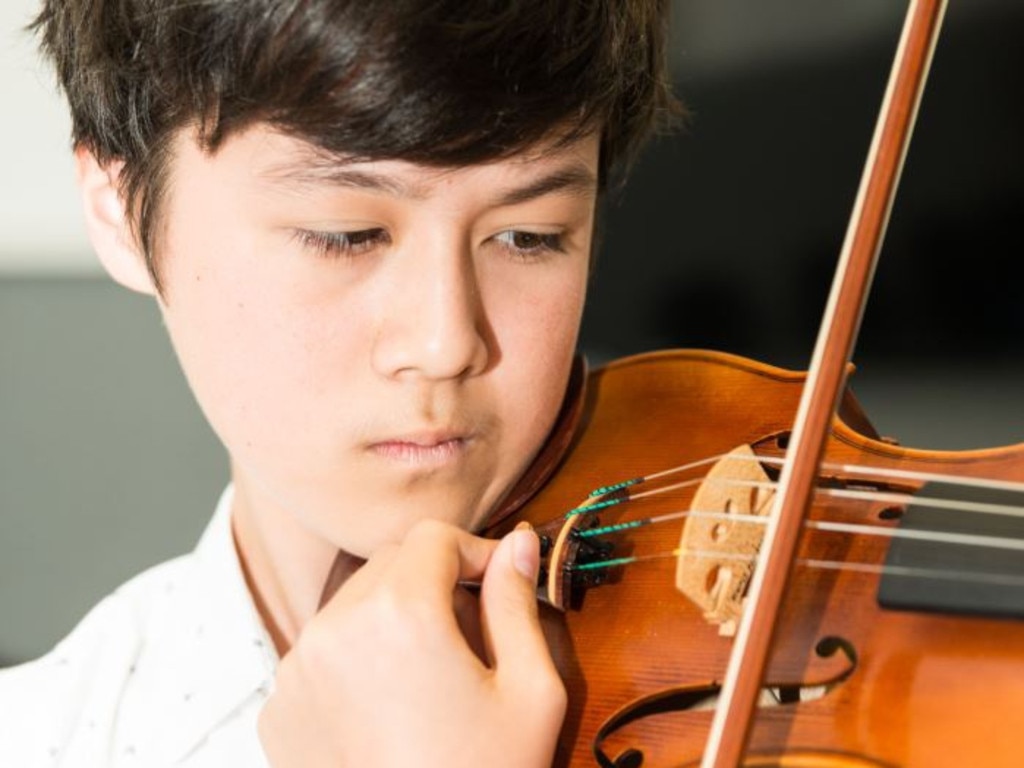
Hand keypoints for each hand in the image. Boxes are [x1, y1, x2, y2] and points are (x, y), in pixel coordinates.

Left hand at [257, 519, 566, 767]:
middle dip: (434, 580)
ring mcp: (297, 671)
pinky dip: (356, 658)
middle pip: (390, 563)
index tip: (500, 585)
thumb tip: (517, 541)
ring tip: (430, 673)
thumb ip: (518, 603)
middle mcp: (335, 628)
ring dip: (393, 616)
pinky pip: (323, 653)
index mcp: (400, 612)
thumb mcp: (530, 692)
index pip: (433, 537)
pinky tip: (389, 707)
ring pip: (353, 604)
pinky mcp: (279, 711)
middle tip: (473, 632)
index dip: (475, 552)